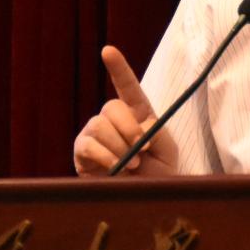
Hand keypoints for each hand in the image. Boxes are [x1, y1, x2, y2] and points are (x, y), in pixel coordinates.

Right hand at [72, 46, 178, 176]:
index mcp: (136, 113)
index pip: (126, 86)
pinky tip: (115, 168)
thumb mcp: (167, 150)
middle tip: (141, 151)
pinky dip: (105, 156)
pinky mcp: (82, 152)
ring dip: (118, 147)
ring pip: (99, 125)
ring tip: (131, 166)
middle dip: (129, 129)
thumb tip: (138, 127)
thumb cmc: (158, 173)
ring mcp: (94, 134)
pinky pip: (88, 145)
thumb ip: (156, 132)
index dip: (118, 68)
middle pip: (112, 107)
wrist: (145, 199)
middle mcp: (112, 120)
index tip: (108, 50)